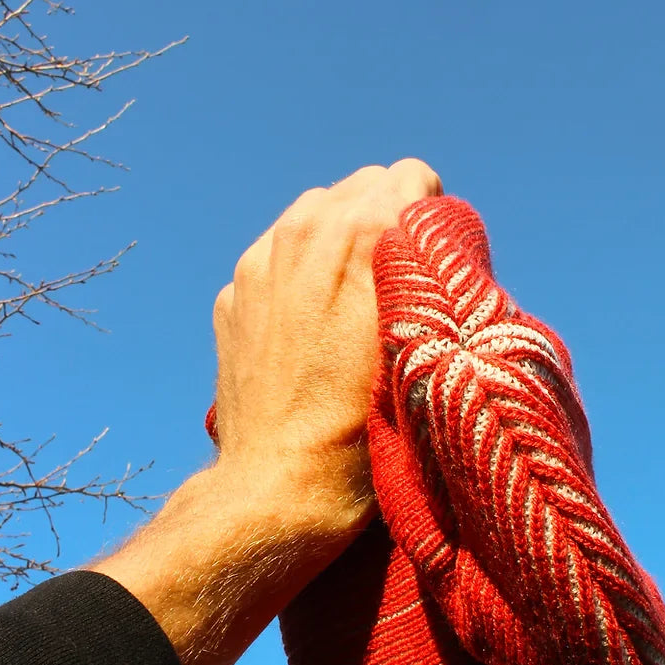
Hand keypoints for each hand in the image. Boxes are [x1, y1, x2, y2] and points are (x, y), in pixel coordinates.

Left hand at [89, 158, 441, 664]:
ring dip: (339, 243)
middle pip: (360, 187)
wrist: (279, 487)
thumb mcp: (420, 342)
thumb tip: (427, 225)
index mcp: (358, 236)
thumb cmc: (364, 428)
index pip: (410, 177)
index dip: (429, 218)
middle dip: (384, 223)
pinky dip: (299, 274)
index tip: (431, 263)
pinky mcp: (233, 294)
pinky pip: (276, 254)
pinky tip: (311, 329)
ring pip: (314, 215)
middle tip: (396, 285)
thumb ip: (427, 265)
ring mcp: (259, 263)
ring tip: (352, 305)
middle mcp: (303, 234)